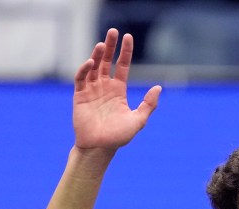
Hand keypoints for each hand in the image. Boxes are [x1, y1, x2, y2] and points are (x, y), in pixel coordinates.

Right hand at [72, 28, 161, 153]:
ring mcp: (91, 90)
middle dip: (110, 46)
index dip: (125, 52)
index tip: (128, 37)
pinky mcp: (79, 96)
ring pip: (94, 67)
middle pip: (107, 61)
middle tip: (113, 31)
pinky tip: (91, 62)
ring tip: (103, 44)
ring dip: (97, 55)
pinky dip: (85, 69)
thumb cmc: (119, 137)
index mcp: (118, 91)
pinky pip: (81, 79)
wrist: (99, 148)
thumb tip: (159, 87)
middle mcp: (104, 87)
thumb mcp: (138, 120)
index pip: (122, 66)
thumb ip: (148, 104)